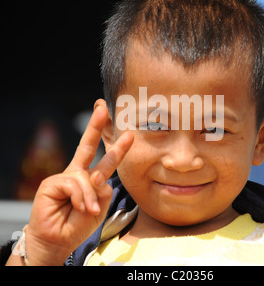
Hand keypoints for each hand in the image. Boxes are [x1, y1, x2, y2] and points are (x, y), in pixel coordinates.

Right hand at [19, 105, 132, 264]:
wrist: (58, 240)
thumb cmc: (79, 223)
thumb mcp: (100, 205)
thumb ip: (102, 188)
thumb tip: (96, 176)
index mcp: (90, 177)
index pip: (104, 157)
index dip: (115, 145)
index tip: (126, 132)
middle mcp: (78, 173)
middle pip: (87, 145)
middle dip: (95, 125)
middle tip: (102, 107)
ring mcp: (65, 176)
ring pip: (87, 177)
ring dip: (91, 198)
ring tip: (88, 211)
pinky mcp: (52, 182)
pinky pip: (76, 185)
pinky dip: (81, 199)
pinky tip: (78, 208)